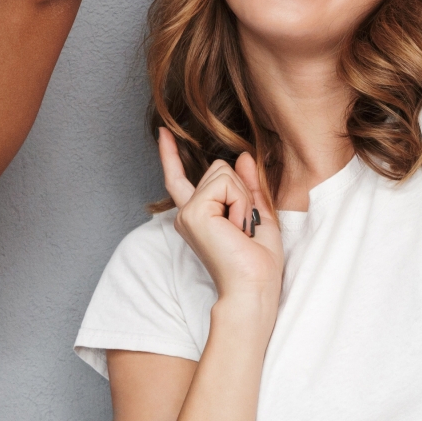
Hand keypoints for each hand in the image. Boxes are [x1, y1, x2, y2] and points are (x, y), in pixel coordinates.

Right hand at [159, 128, 282, 310]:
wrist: (253, 287)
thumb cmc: (258, 262)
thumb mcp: (258, 215)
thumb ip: (248, 185)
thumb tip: (243, 156)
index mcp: (198, 216)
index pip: (179, 179)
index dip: (170, 155)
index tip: (163, 132)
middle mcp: (187, 213)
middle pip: (219, 168)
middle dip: (242, 191)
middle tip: (244, 227)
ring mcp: (187, 213)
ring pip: (224, 173)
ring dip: (242, 199)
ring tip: (240, 230)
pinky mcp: (194, 213)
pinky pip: (226, 184)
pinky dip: (240, 203)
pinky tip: (237, 228)